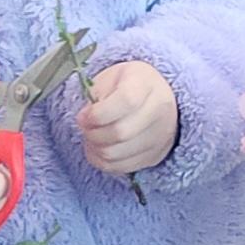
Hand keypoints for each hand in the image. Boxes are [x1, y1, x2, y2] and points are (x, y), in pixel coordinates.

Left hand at [79, 60, 178, 176]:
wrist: (155, 96)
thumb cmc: (126, 84)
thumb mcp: (110, 77)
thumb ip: (97, 95)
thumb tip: (86, 121)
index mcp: (147, 83)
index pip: (126, 101)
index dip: (98, 113)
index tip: (84, 115)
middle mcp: (160, 110)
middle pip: (121, 132)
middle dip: (93, 133)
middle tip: (85, 127)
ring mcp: (160, 136)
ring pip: (117, 154)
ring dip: (95, 148)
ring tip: (91, 136)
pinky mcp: (154, 156)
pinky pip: (119, 167)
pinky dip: (101, 161)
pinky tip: (98, 148)